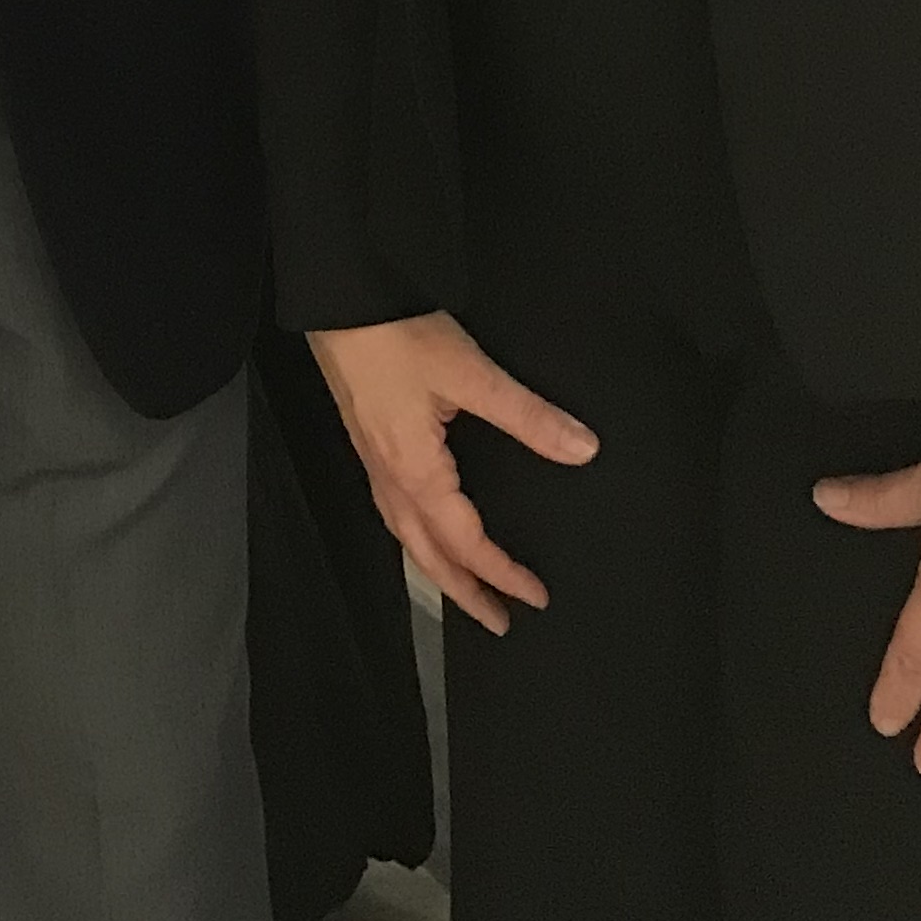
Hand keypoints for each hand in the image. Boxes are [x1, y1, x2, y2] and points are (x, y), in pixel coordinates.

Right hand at [309, 314, 598, 634]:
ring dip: (436, 568)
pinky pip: (391, 509)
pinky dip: (414, 535)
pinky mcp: (367, 437)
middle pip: (426, 554)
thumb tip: (581, 449)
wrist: (339, 299)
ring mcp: (372, 459)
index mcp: (416, 470)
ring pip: (404, 534)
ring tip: (461, 588)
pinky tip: (423, 524)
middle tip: (496, 621)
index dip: (501, 573)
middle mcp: (389, 475)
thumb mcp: (471, 373)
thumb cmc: (395, 335)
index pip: (465, 541)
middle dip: (462, 592)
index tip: (534, 596)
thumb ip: (527, 416)